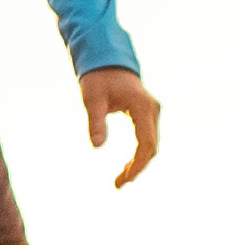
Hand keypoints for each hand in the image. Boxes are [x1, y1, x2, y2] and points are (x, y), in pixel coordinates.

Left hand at [81, 68, 162, 190]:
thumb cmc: (98, 78)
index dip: (137, 165)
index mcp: (142, 106)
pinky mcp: (147, 114)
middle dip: (137, 167)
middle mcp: (152, 109)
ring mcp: (151, 112)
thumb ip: (95, 121)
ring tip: (120, 179)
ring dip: (138, 162)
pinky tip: (128, 166)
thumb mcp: (92, 99)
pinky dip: (139, 154)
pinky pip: (147, 138)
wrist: (107, 60)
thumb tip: (96, 146)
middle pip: (151, 147)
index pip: (146, 143)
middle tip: (118, 184)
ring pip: (151, 144)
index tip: (122, 180)